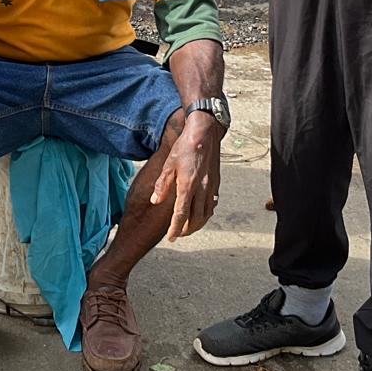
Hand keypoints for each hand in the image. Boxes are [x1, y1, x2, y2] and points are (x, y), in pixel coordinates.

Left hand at [151, 112, 222, 241]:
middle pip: (196, 219)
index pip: (181, 214)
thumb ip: (162, 185)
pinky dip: (206, 213)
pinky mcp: (216, 182)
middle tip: (178, 234)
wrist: (205, 132)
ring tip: (188, 227)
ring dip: (197, 224)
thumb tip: (154, 201)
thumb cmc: (184, 147)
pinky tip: (201, 213)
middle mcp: (202, 188)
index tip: (170, 238)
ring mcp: (211, 186)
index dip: (175, 228)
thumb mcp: (168, 164)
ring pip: (206, 214)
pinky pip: (212, 204)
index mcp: (187, 185)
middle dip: (187, 230)